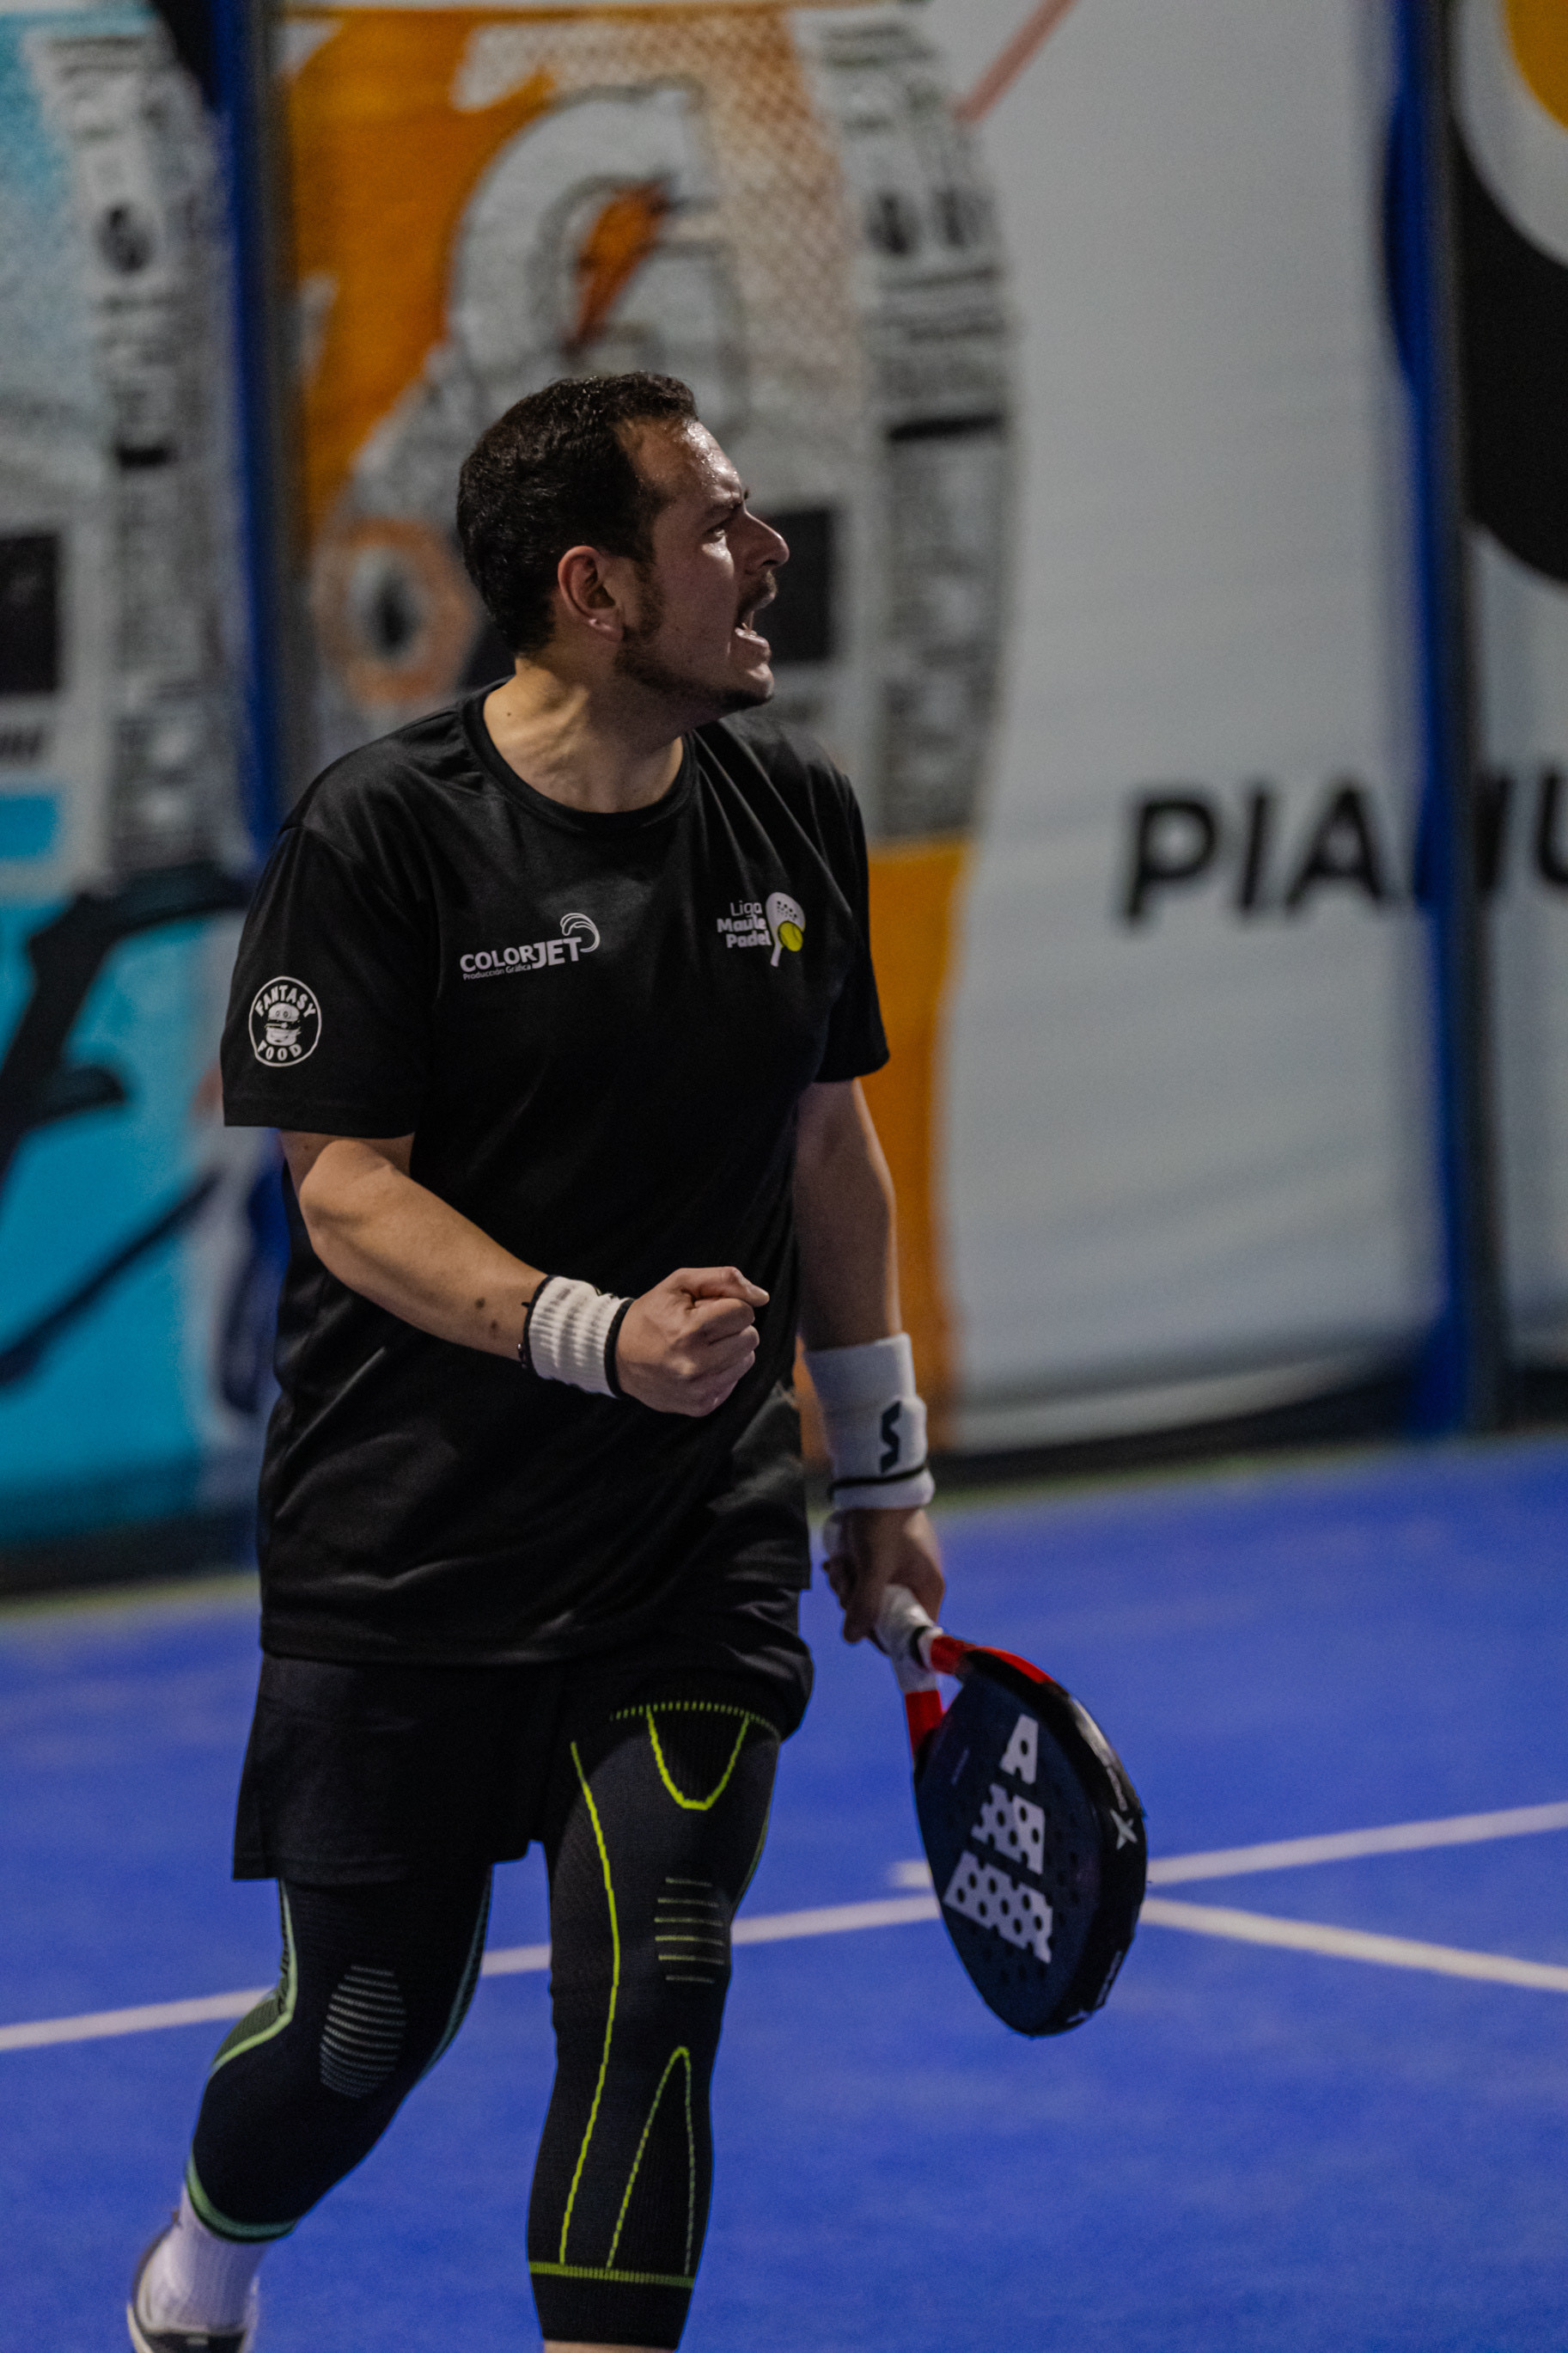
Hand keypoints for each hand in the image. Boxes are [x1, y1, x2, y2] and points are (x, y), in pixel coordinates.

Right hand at [614, 1265, 767, 1415]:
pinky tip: (697, 1364)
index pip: (744, 1312)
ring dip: (730, 1348)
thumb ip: (723, 1279)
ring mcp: (698, 1389)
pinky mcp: (700, 1406)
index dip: (729, 1305)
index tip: (706, 1309)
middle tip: (704, 1327)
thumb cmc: (652, 1314)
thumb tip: (763, 1297)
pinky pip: (734, 1380)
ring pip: (747, 1359)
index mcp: (689, 1330)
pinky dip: (722, 1369)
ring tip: (701, 1345)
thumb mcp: (679, 1284)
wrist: (616, 1356)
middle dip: (733, 1327)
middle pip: (750, 1337)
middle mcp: (695, 1364)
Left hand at [825, 1506, 943, 1643]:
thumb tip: (852, 1638)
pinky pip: (863, 1577)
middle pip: (883, 1613)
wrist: (876, 1483)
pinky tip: (835, 1561)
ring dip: (847, 1583)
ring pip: (868, 1595)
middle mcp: (918, 1582)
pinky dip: (848, 1571)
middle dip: (856, 1601)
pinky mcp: (883, 1557)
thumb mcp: (873, 1568)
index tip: (860, 1625)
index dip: (883, 1634)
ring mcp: (900, 1569)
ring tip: (839, 1563)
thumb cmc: (882, 1524)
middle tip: (845, 1582)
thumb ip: (865, 1605)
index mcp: (929, 1589)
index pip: (910, 1631)